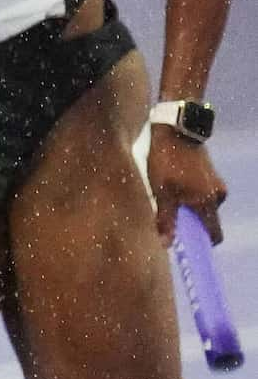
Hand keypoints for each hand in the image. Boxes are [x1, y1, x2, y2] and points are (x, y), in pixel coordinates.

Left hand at [148, 128, 226, 243]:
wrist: (177, 131)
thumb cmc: (167, 162)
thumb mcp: (161, 192)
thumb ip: (165, 219)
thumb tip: (166, 244)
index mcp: (208, 203)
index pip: (214, 234)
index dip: (203, 244)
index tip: (189, 247)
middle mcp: (217, 196)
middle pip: (206, 220)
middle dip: (190, 223)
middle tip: (168, 218)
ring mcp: (216, 184)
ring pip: (202, 206)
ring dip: (187, 207)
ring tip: (167, 197)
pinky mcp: (211, 175)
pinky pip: (201, 193)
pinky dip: (190, 196)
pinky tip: (173, 187)